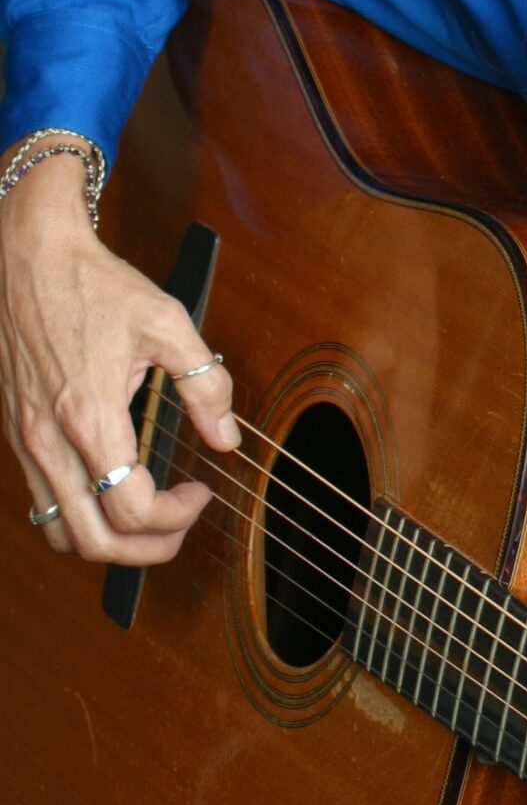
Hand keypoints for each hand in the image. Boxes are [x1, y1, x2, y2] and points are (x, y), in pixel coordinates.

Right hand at [0, 145, 238, 561]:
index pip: (133, 508)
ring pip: (58, 533)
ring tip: (148, 521)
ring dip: (108, 542)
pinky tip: (109, 493)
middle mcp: (49, 439)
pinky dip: (76, 518)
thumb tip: (227, 437)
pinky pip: (40, 503)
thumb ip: (205, 383)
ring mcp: (25, 441)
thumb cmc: (92, 284)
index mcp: (90, 416)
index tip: (201, 491)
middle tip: (181, 524)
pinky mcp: (15, 434)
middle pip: (93, 541)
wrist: (24, 254)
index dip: (177, 517)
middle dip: (146, 550)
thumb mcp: (166, 322)